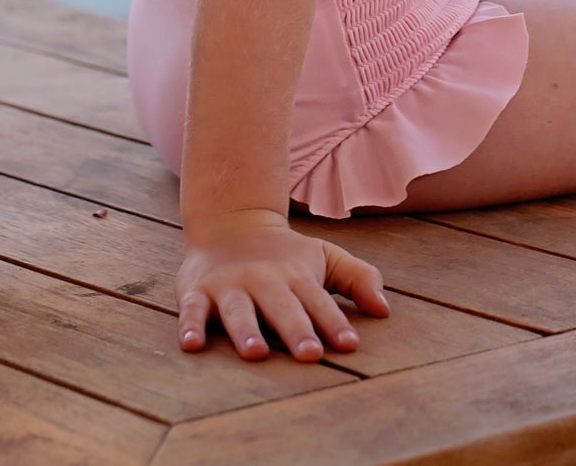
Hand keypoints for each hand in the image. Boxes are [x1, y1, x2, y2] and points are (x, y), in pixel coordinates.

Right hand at [177, 207, 389, 360]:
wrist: (230, 220)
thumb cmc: (285, 254)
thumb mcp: (324, 258)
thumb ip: (357, 278)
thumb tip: (385, 310)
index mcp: (296, 275)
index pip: (318, 301)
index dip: (334, 322)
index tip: (349, 344)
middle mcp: (264, 280)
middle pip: (282, 307)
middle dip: (296, 329)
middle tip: (310, 354)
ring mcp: (230, 286)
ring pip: (238, 310)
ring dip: (246, 330)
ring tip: (256, 352)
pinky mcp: (198, 291)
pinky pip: (191, 309)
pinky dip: (189, 325)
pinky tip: (192, 344)